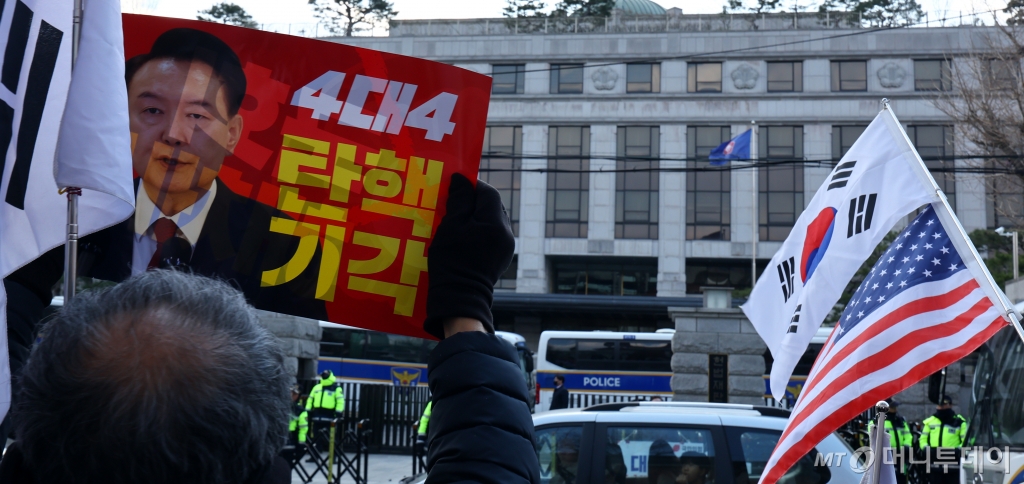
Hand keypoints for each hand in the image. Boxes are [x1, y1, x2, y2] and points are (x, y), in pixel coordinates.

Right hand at [424, 174, 513, 338]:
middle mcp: (506, 233)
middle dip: (473, 201)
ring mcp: (505, 247)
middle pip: (492, 206)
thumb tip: (462, 179)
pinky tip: (463, 237)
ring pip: (492, 221)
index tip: (455, 184)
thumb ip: (458, 201)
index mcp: (495, 223)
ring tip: (456, 220)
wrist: (460, 298)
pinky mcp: (501, 258)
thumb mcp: (451, 227)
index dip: (472, 185)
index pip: (488, 192)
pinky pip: (491, 236)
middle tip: (453, 202)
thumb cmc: (452, 261)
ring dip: (475, 216)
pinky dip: (479, 231)